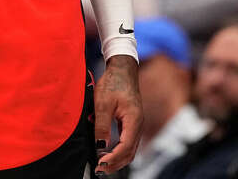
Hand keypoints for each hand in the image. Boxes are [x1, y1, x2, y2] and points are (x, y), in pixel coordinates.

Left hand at [93, 55, 141, 175]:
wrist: (122, 68)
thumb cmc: (113, 82)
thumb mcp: (103, 103)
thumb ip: (102, 125)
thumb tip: (101, 146)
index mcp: (134, 120)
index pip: (125, 147)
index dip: (112, 158)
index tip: (99, 163)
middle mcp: (138, 124)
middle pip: (130, 153)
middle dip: (115, 164)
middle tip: (99, 169)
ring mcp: (136, 124)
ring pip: (130, 150)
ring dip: (117, 160)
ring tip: (102, 165)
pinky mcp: (131, 122)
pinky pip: (128, 142)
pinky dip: (119, 152)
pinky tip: (108, 153)